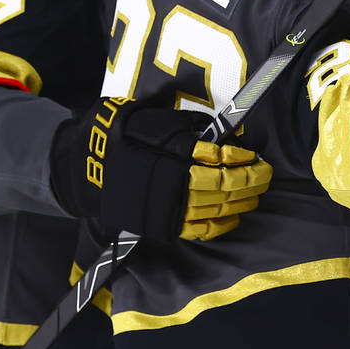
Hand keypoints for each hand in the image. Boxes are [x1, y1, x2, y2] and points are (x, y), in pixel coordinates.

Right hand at [50, 97, 272, 240]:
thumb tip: (221, 134)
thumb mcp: (154, 118)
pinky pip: (200, 229)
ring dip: (242, 200)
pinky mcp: (162, 225)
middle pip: (223, 185)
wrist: (83, 167)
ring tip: (258, 191)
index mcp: (169, 153)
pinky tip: (236, 216)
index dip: (240, 157)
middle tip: (267, 173)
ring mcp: (166, 207)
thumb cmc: (122, 134)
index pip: (216, 158)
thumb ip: (189, 127)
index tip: (255, 154)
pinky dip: (222, 224)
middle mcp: (170, 182)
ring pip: (216, 208)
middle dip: (250, 179)